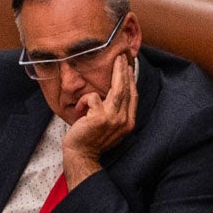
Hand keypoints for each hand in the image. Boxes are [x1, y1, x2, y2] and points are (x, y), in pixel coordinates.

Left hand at [62, 53, 136, 180]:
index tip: (128, 67)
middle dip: (125, 71)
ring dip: (116, 72)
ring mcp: (113, 119)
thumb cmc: (91, 140)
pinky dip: (85, 99)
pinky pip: (93, 97)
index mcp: (128, 123)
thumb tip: (115, 95)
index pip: (133, 97)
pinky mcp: (99, 118)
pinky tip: (80, 108)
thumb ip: (115, 113)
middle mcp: (124, 120)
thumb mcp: (109, 127)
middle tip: (122, 57)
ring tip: (115, 61)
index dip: (131, 80)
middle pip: (127, 89)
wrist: (81, 156)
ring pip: (117, 89)